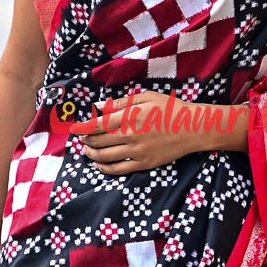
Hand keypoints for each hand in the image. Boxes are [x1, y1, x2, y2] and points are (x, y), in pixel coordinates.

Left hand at [80, 89, 244, 174]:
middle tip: (81, 138)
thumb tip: (97, 106)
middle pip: (98, 141)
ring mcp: (136, 152)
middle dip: (85, 140)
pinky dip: (104, 168)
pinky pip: (118, 169)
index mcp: (129, 116)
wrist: (193, 128)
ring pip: (104, 156)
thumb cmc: (169, 109)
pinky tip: (98, 164)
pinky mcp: (143, 164)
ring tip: (87, 150)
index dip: (82, 128)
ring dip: (91, 154)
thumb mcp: (146, 97)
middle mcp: (130, 135)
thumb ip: (120, 103)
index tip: (74, 129)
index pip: (97, 124)